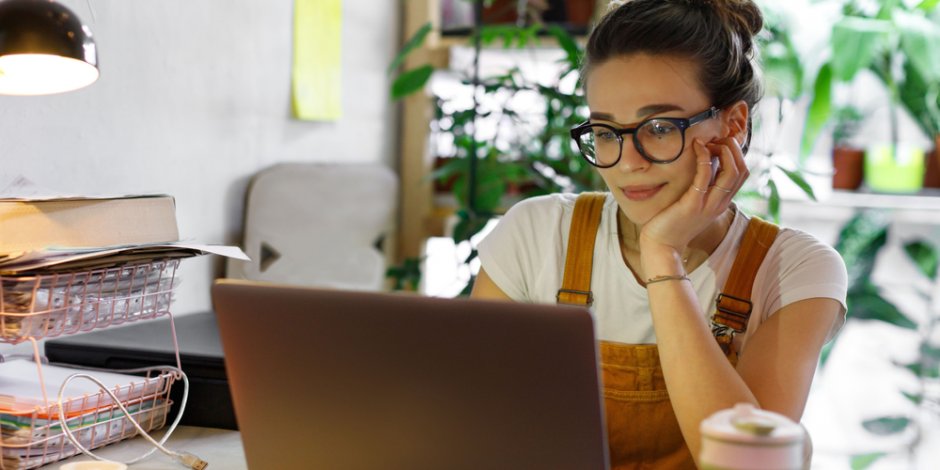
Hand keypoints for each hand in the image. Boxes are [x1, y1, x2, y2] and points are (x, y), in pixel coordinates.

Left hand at [638, 136, 747, 259]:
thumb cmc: (673, 223)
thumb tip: (704, 164)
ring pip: (731, 172)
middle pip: (742, 170)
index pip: (742, 173)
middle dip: (733, 149)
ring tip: (708, 141)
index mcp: (722, 202)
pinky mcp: (693, 204)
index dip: (736, 154)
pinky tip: (697, 147)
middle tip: (716, 139)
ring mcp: (708, 204)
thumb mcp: (694, 204)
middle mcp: (720, 203)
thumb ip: (702, 188)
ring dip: (723, 150)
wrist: (662, 246)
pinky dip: (704, 157)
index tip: (719, 143)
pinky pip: (705, 175)